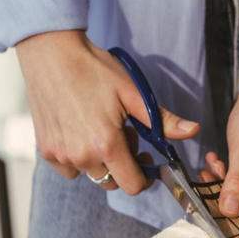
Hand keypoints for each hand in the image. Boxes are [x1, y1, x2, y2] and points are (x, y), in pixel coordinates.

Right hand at [15, 30, 199, 193]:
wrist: (51, 52)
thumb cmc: (94, 69)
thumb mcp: (134, 93)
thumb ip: (162, 120)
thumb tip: (193, 131)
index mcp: (106, 144)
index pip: (133, 185)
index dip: (145, 176)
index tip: (146, 158)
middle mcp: (81, 156)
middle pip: (113, 182)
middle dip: (124, 165)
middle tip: (124, 134)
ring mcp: (60, 154)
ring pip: (91, 175)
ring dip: (101, 161)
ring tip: (101, 129)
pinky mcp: (45, 150)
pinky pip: (69, 169)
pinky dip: (78, 159)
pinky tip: (81, 133)